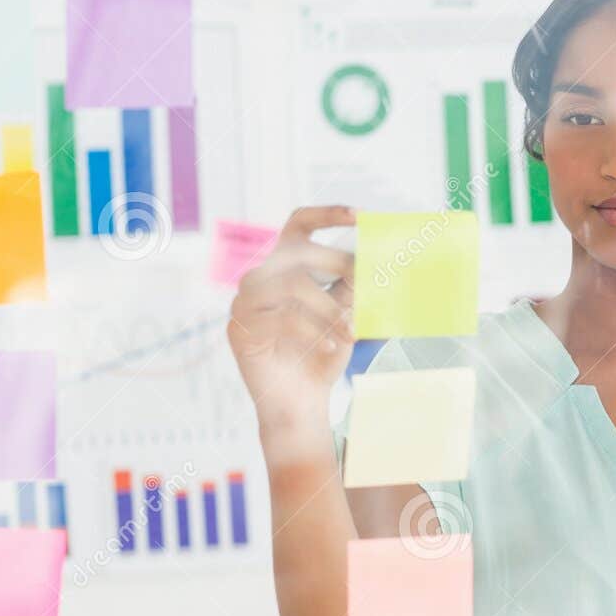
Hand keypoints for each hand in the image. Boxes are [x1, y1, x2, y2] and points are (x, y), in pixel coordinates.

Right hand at [228, 206, 355, 432]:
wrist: (302, 401)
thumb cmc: (322, 352)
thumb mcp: (345, 312)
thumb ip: (354, 284)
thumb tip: (374, 255)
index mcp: (284, 265)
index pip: (298, 225)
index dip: (327, 214)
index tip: (360, 215)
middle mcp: (260, 277)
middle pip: (298, 254)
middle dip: (337, 267)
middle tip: (366, 286)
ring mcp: (245, 302)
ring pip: (291, 285)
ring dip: (329, 308)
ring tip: (351, 330)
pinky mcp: (240, 329)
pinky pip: (281, 319)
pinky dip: (314, 332)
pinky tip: (332, 347)